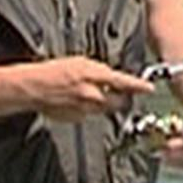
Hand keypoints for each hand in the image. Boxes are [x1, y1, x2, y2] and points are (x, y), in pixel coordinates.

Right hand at [25, 56, 153, 122]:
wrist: (33, 87)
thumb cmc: (53, 71)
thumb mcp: (80, 63)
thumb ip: (99, 72)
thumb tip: (111, 77)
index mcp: (93, 75)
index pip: (123, 82)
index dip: (138, 86)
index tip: (149, 89)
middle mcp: (92, 94)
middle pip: (118, 102)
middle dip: (122, 99)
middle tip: (120, 94)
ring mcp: (85, 109)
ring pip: (104, 110)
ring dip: (104, 104)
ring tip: (91, 95)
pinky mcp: (77, 119)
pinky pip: (89, 115)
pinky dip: (88, 109)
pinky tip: (77, 102)